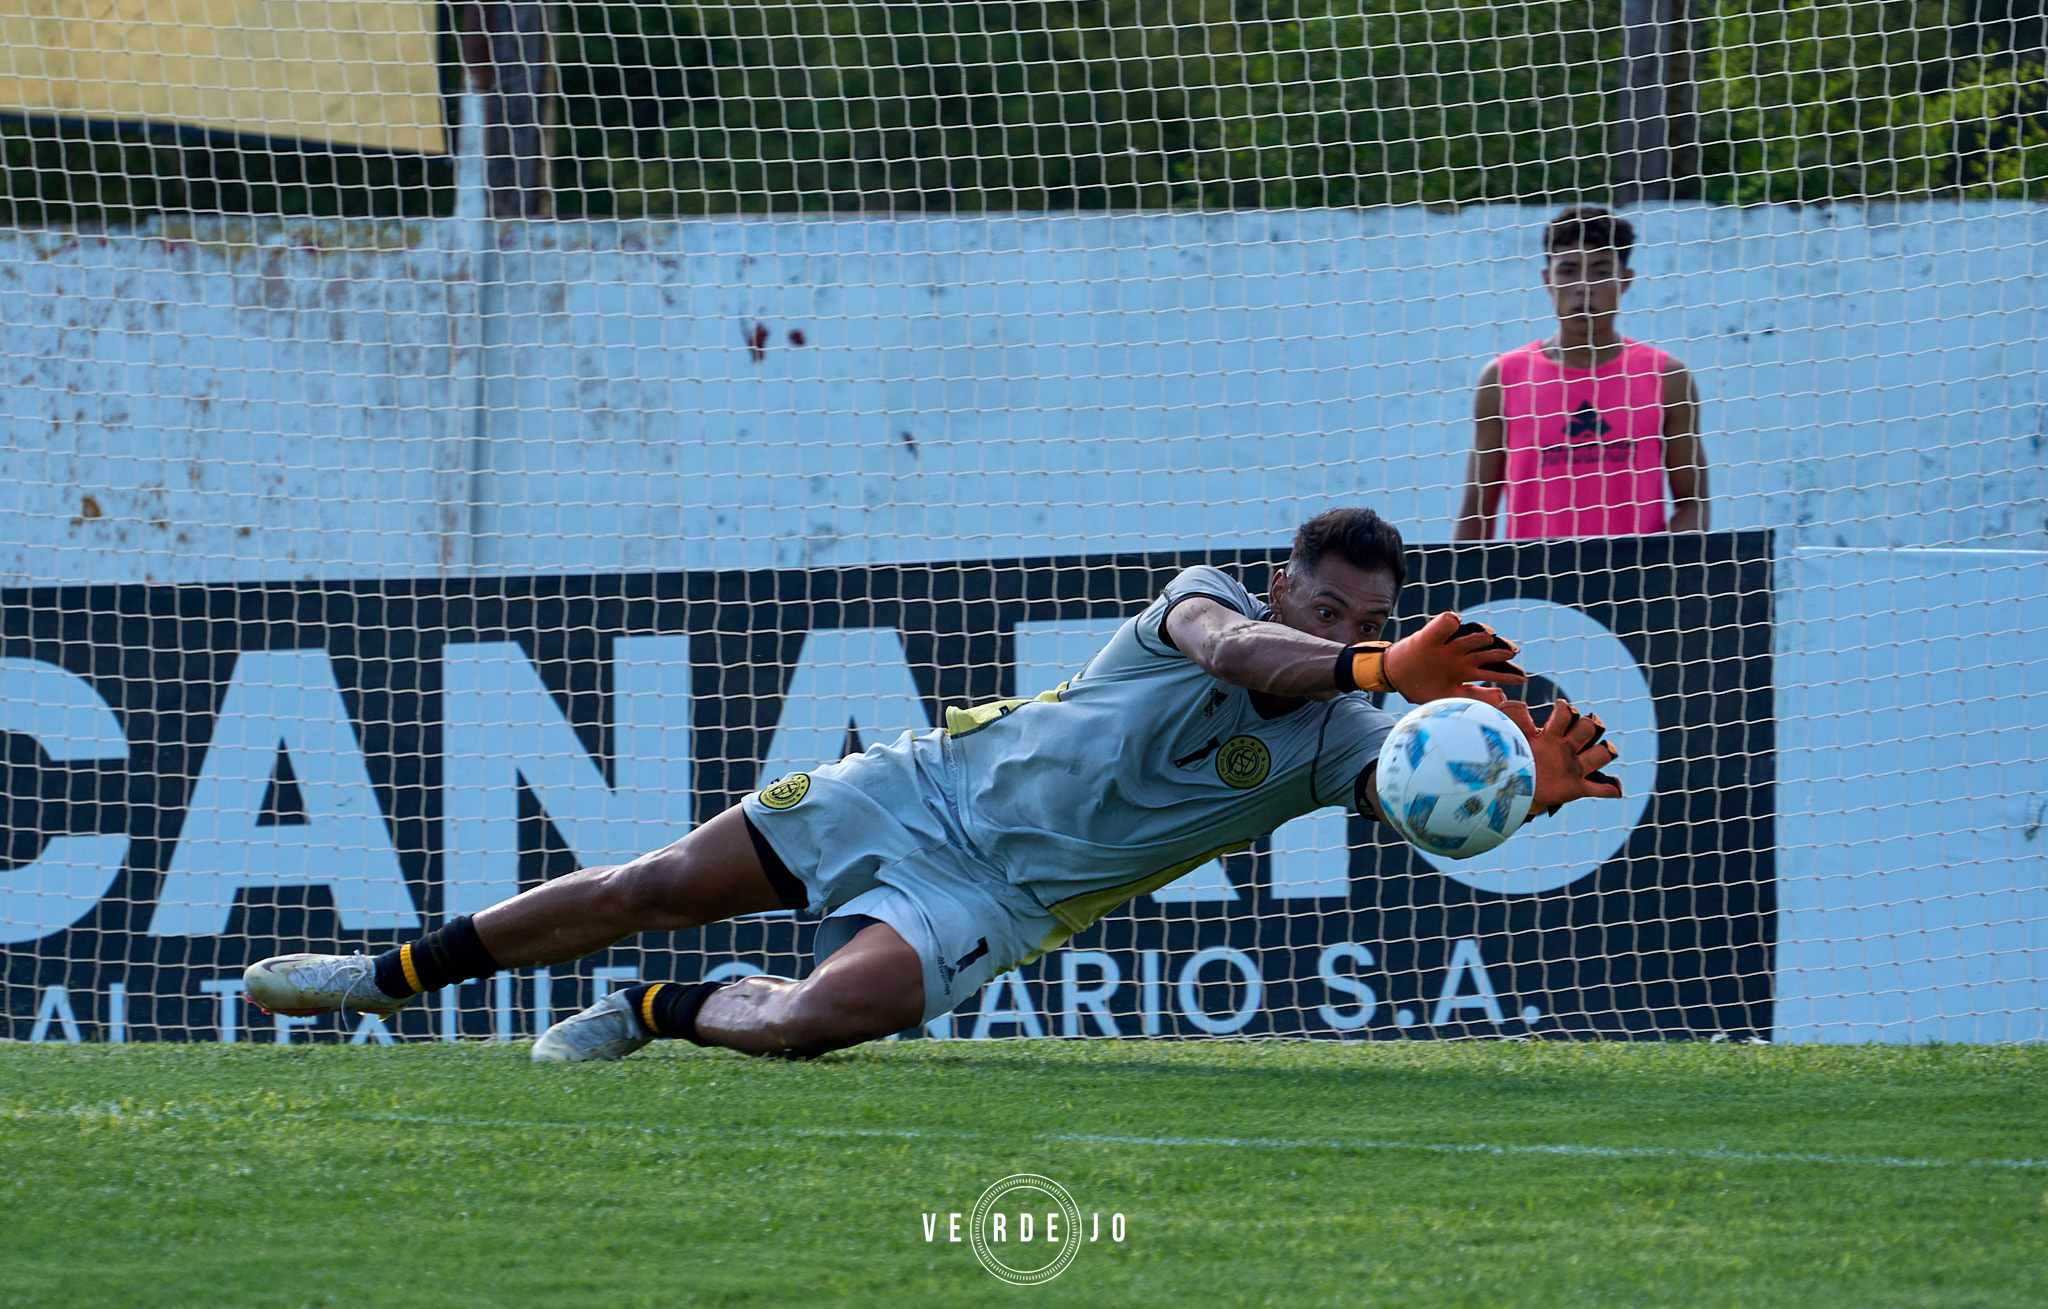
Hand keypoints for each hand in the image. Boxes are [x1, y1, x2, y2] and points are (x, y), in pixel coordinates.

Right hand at [1381, 612, 1528, 703]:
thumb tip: (1501, 698)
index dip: (1506, 675)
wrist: (1395, 675)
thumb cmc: (1421, 687)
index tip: (1521, 678)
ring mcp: (1446, 647)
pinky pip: (1441, 626)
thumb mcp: (1446, 696)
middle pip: (1484, 654)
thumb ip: (1473, 697)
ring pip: (1468, 640)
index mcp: (1464, 673)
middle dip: (1499, 653)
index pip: (1490, 672)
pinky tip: (1455, 620)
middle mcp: (1459, 657)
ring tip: (1490, 637)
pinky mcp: (1428, 638)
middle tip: (1513, 653)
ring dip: (1480, 638)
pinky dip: (1448, 622)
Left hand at [1499, 696, 1622, 814]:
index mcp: (1552, 734)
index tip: (1559, 711)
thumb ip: (1514, 717)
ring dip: (1601, 754)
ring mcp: (1574, 768)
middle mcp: (1567, 748)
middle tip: (1574, 736)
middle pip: (1588, 728)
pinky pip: (1601, 789)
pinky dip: (1611, 789)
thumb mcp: (1512, 737)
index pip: (1567, 714)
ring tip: (1590, 758)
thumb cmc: (1515, 759)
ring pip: (1600, 755)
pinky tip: (1615, 791)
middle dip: (1586, 727)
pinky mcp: (1577, 788)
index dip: (1566, 710)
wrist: (1514, 787)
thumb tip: (1519, 704)